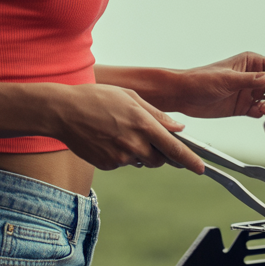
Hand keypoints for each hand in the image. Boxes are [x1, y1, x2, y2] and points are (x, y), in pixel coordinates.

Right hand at [52, 84, 204, 173]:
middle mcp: (134, 144)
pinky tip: (108, 138)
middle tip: (148, 136)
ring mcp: (120, 157)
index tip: (201, 168)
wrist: (63, 111)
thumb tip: (178, 128)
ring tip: (121, 131)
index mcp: (142, 124)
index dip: (190, 160)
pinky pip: (123, 163)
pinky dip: (122, 154)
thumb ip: (157, 114)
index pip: (174, 148)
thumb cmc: (97, 98)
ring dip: (140, 152)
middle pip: (160, 159)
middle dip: (161, 152)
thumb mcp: (130, 96)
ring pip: (141, 161)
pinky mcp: (108, 165)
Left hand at [165, 52, 264, 118]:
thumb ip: (248, 80)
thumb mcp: (226, 79)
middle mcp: (253, 76)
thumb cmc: (201, 80)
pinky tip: (255, 112)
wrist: (184, 95)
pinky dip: (262, 112)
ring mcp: (249, 91)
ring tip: (261, 109)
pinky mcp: (244, 106)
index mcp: (251, 62)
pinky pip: (261, 110)